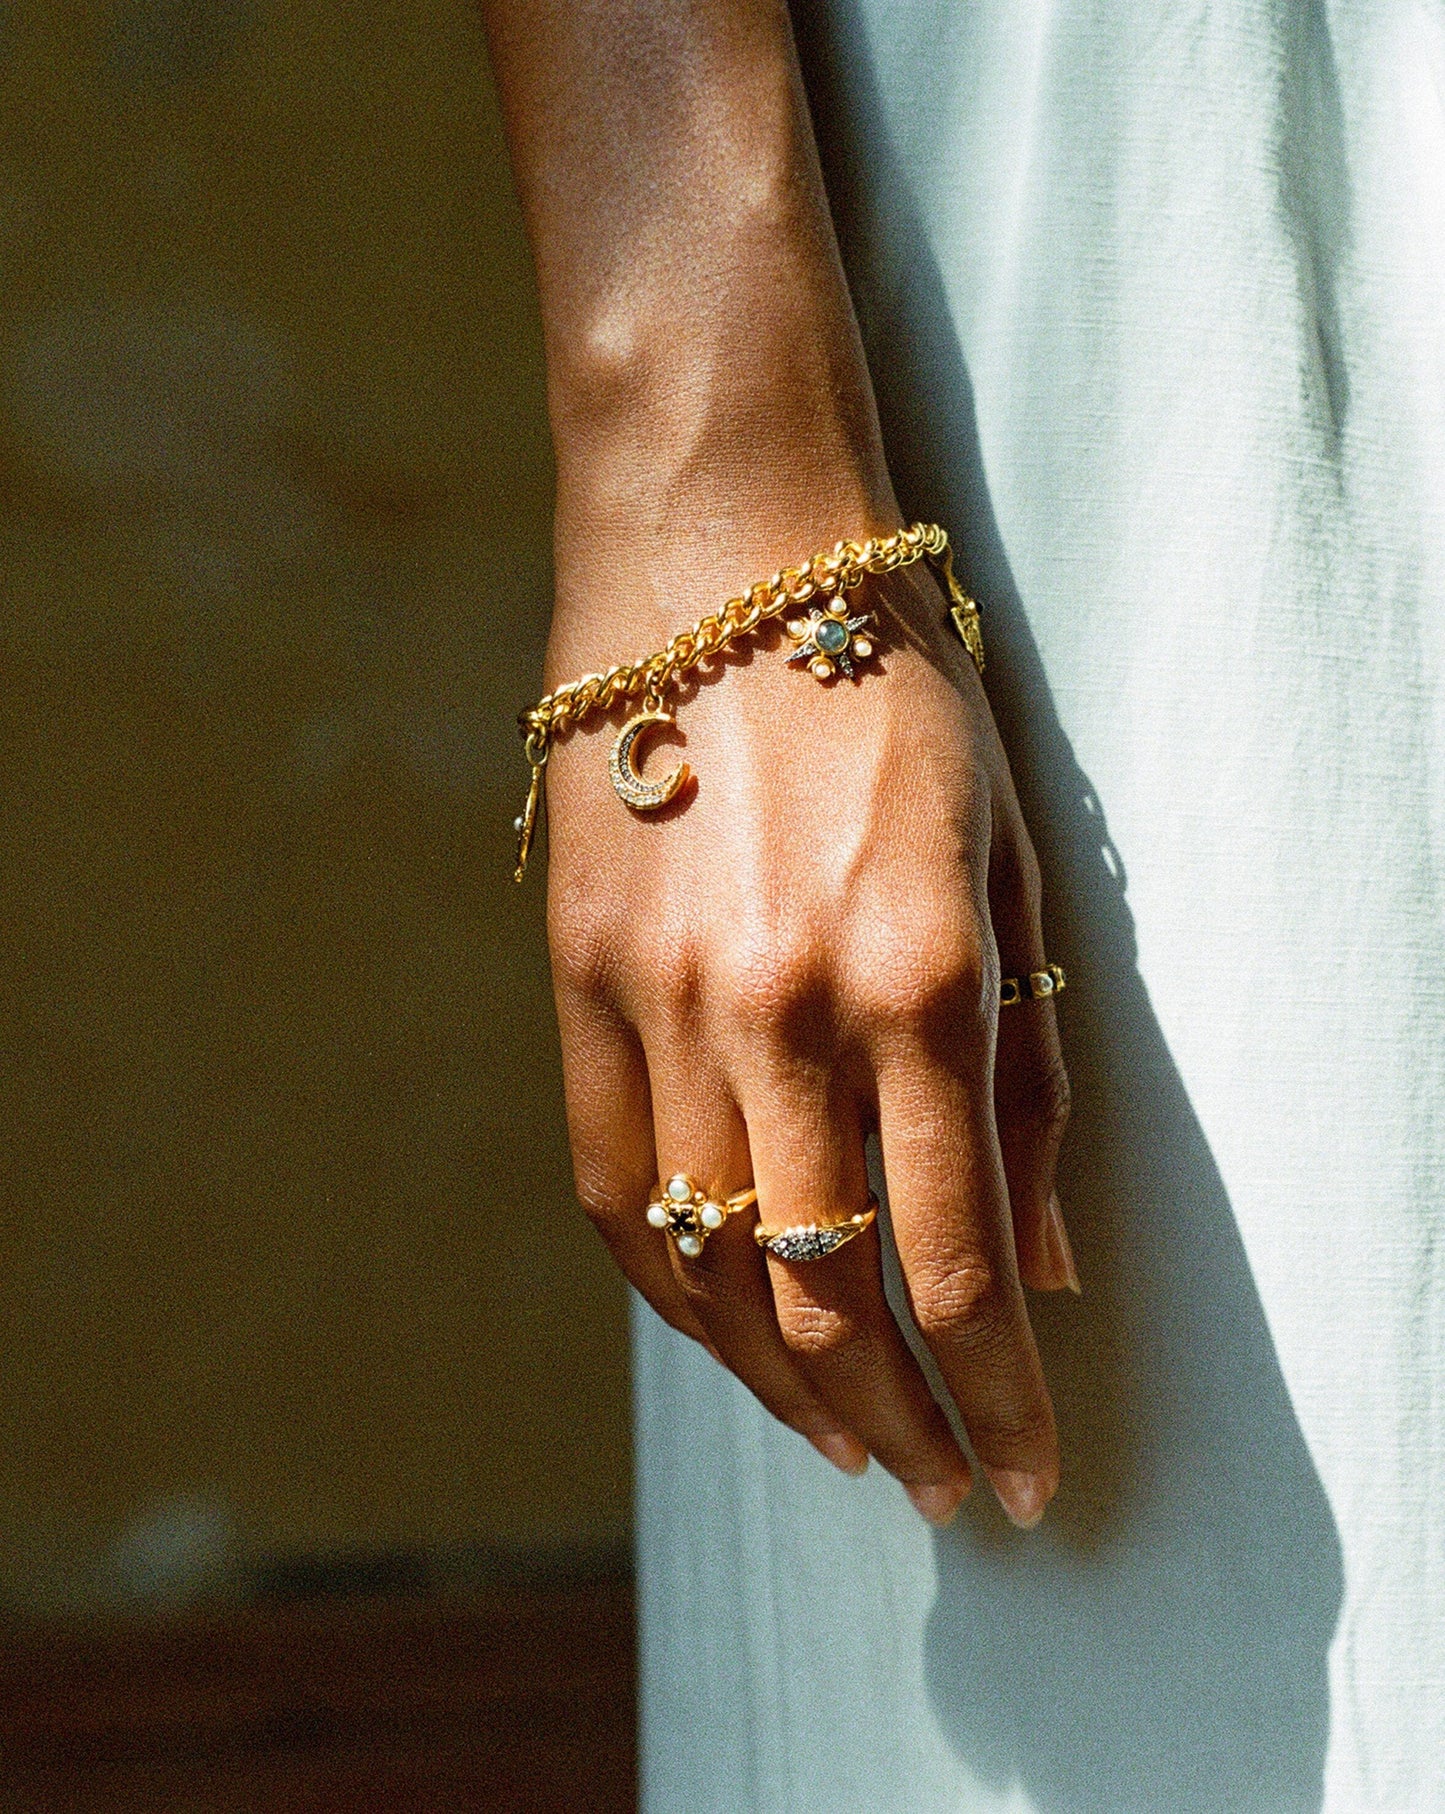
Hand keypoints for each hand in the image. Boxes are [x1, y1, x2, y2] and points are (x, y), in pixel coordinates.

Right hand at [543, 536, 1075, 1529]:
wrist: (716, 558)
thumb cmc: (891, 697)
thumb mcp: (1008, 865)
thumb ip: (1025, 1073)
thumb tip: (1037, 1262)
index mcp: (917, 975)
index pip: (955, 1260)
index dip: (999, 1399)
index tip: (1026, 1473)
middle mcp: (782, 1013)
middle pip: (827, 1295)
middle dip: (902, 1424)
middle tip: (944, 1489)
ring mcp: (662, 1004)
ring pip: (708, 1266)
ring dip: (783, 1384)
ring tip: (848, 1441)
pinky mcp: (577, 985)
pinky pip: (614, 1187)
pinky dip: (670, 1292)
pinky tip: (721, 1340)